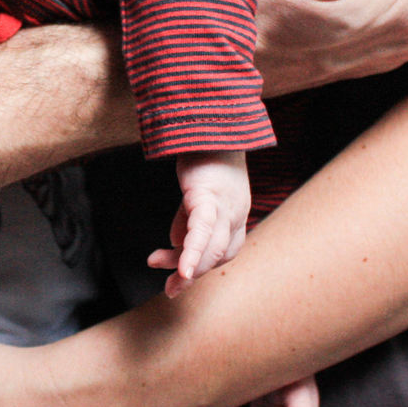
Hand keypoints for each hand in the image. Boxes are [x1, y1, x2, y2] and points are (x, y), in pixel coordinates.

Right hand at [148, 150, 248, 293]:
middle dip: (195, 274)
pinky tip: (183, 270)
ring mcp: (225, 202)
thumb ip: (190, 218)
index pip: (224, 250)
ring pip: (215, 247)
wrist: (208, 116)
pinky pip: (202, 229)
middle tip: (170, 289)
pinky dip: (193, 252)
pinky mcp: (207, 192)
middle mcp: (237, 210)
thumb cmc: (204, 152)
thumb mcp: (198, 192)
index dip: (203, 265)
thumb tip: (178, 243)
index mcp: (237, 211)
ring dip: (193, 269)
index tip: (179, 274)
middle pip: (221, 253)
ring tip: (173, 282)